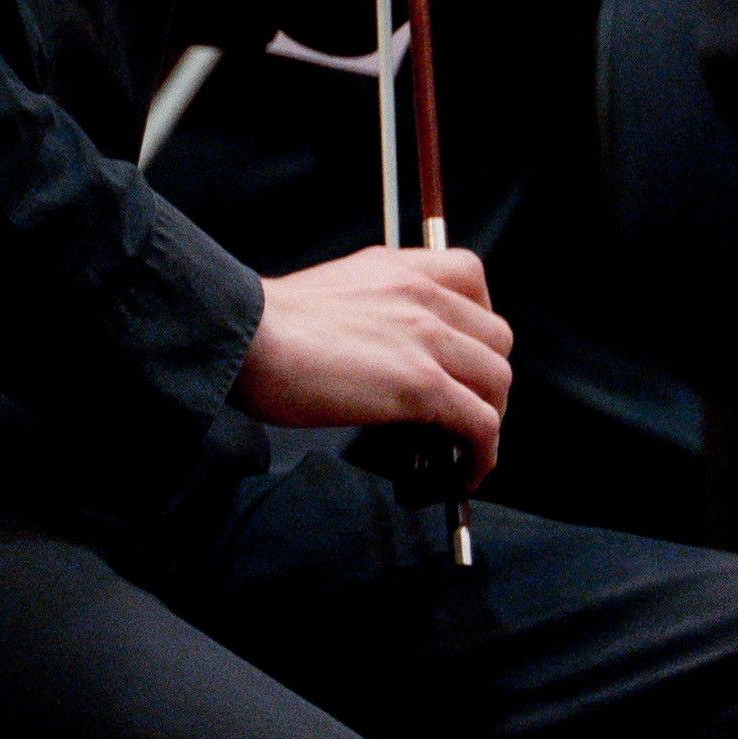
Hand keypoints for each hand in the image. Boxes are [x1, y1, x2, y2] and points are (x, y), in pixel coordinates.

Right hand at [235, 246, 513, 479]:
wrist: (240, 334)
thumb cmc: (264, 324)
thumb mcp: (334, 292)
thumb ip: (375, 307)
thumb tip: (388, 350)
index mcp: (402, 268)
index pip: (471, 277)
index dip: (478, 317)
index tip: (464, 348)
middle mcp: (425, 296)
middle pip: (496, 336)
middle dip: (487, 374)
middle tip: (464, 403)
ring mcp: (427, 340)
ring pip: (497, 380)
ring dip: (490, 415)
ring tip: (466, 444)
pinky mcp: (421, 385)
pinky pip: (480, 423)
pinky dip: (484, 451)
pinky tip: (468, 471)